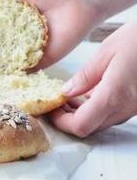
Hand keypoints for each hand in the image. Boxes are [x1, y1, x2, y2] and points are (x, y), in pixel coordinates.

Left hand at [50, 20, 136, 136]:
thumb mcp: (106, 52)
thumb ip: (85, 76)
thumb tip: (66, 92)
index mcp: (114, 95)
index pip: (81, 125)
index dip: (62, 122)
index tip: (50, 109)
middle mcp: (125, 107)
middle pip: (91, 127)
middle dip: (69, 118)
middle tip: (56, 101)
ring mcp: (133, 107)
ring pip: (102, 121)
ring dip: (83, 113)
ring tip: (69, 95)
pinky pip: (113, 112)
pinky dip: (97, 107)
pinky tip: (89, 91)